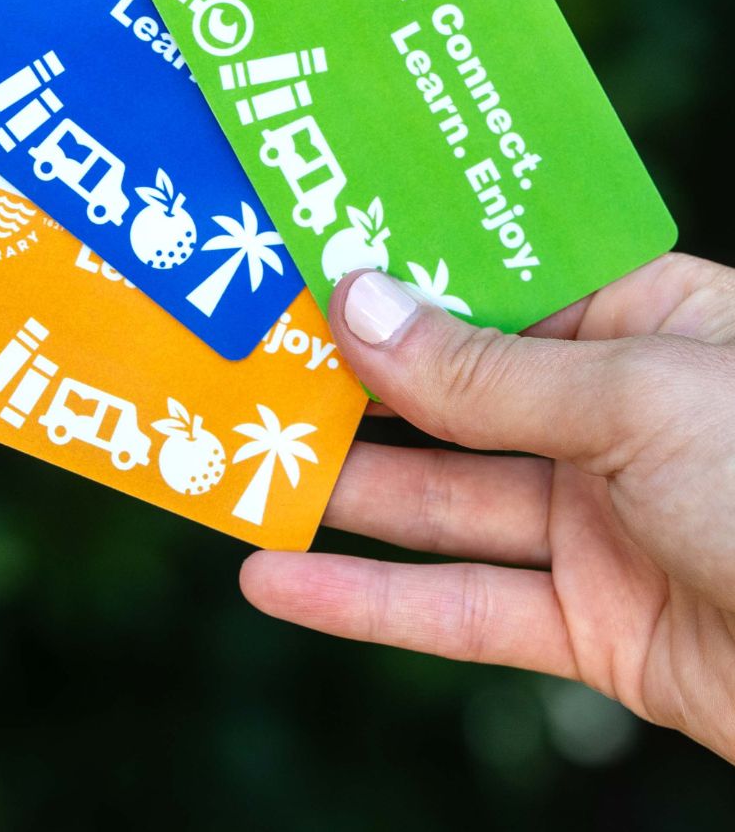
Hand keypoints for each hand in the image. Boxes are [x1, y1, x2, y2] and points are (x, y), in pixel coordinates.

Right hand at [240, 253, 734, 762]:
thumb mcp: (637, 400)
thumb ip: (488, 371)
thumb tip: (360, 305)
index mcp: (641, 321)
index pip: (493, 280)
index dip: (397, 271)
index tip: (298, 253)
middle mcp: (610, 414)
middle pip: (453, 392)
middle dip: (350, 383)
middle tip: (240, 359)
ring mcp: (596, 520)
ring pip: (441, 499)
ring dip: (339, 490)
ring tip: (237, 463)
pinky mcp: (587, 623)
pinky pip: (461, 607)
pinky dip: (368, 601)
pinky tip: (279, 582)